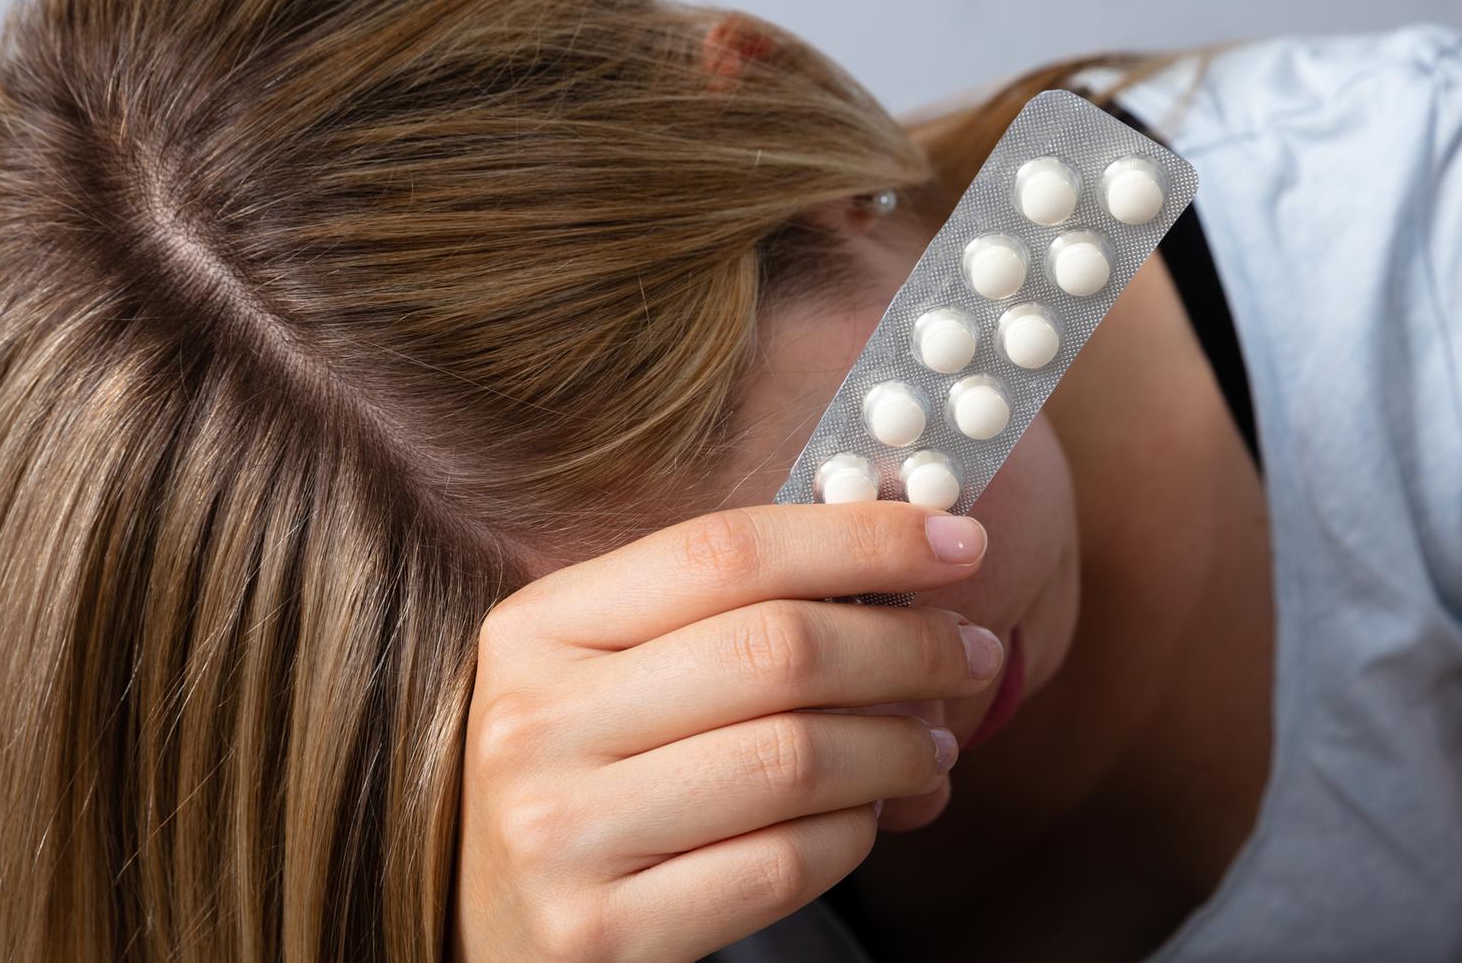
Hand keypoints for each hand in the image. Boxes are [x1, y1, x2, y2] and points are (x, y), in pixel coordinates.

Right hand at [449, 501, 1001, 961]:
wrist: (495, 932)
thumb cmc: (589, 780)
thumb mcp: (613, 675)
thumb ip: (727, 616)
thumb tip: (909, 566)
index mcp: (536, 629)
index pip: (723, 552)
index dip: (856, 538)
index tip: (953, 539)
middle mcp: (535, 723)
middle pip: (775, 650)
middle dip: (906, 646)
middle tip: (967, 652)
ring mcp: (562, 833)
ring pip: (795, 758)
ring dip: (899, 746)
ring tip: (931, 745)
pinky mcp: (605, 932)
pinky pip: (784, 863)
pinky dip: (856, 834)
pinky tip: (870, 816)